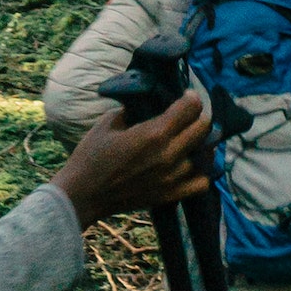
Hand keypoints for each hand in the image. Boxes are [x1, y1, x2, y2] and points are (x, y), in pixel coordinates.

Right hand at [54, 89, 213, 223]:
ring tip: (189, 138)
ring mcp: (173, 177)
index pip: (190, 107)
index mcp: (154, 133)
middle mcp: (169, 154)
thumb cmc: (91, 155)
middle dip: (198, 116)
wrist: (83, 194)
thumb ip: (135, 110)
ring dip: (200, 142)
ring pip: (206, 154)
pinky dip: (202, 171)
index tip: (186, 96)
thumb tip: (150, 102)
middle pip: (204, 127)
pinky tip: (191, 164)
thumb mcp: (109, 122)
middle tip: (187, 116)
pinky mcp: (171, 195)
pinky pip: (202, 182)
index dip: (190, 97)